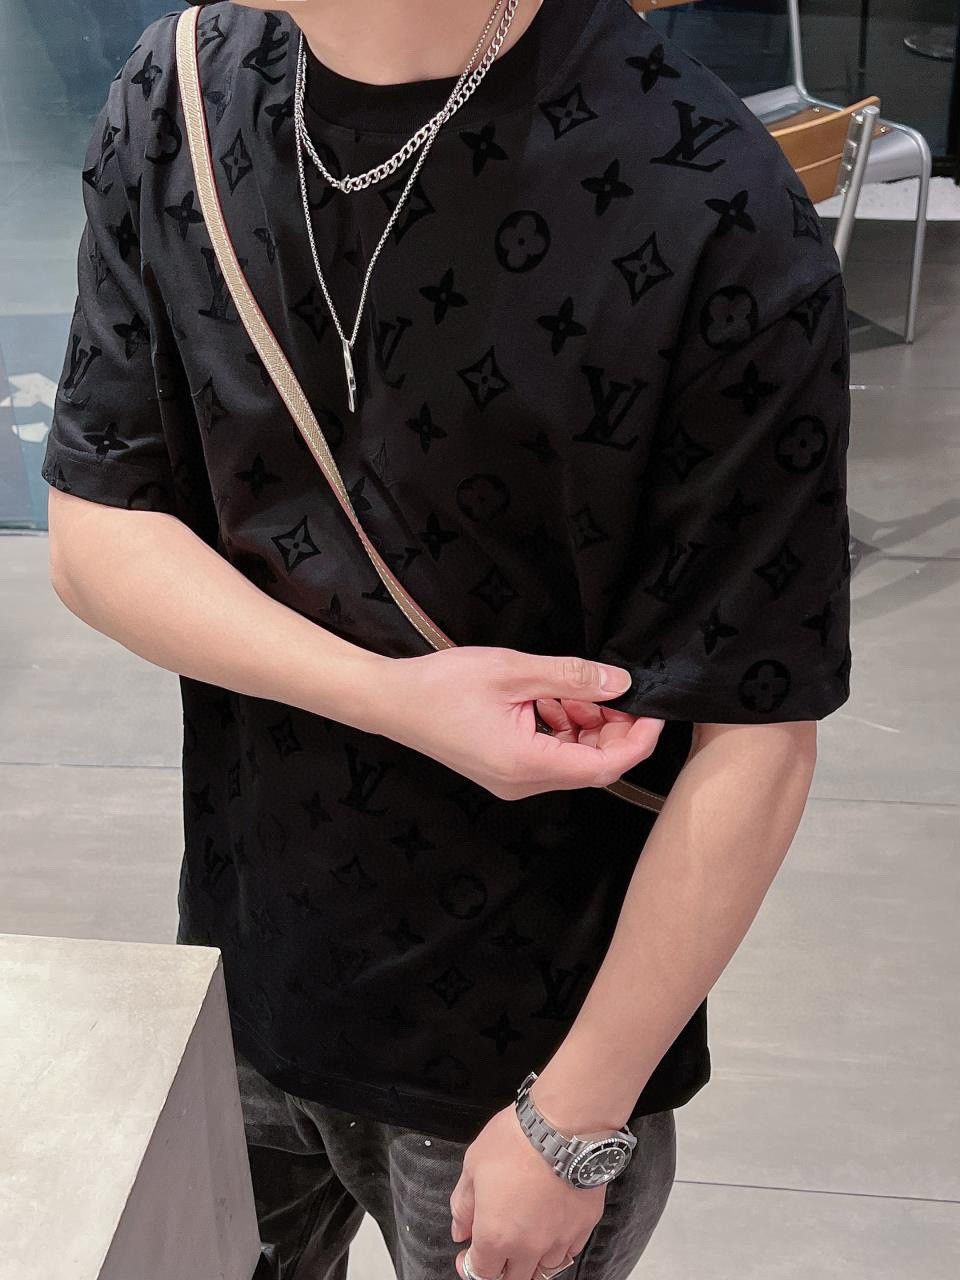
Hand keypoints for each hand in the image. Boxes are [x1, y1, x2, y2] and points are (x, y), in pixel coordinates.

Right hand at [375, 646, 663, 800]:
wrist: (391, 701)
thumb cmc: (442, 685)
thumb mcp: (514, 670)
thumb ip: (571, 677)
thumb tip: (620, 683)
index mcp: (527, 764)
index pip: (605, 766)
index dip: (638, 741)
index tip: (654, 711)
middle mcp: (523, 782)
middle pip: (593, 767)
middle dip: (614, 730)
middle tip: (616, 690)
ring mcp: (513, 780)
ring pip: (573, 761)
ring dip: (587, 727)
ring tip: (576, 689)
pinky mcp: (505, 770)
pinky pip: (551, 756)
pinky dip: (563, 730)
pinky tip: (553, 699)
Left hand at [450, 1103, 603, 1279]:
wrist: (564, 1125)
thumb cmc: (518, 1140)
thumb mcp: (473, 1165)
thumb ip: (464, 1205)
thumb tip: (460, 1230)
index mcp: (495, 1236)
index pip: (481, 1273)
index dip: (470, 1266)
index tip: (468, 1255)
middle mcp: (528, 1247)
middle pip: (514, 1279)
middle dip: (501, 1267)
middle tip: (497, 1248)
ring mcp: (559, 1240)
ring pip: (544, 1270)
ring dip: (531, 1261)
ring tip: (525, 1239)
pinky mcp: (584, 1227)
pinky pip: (569, 1251)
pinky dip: (557, 1247)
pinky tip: (551, 1229)